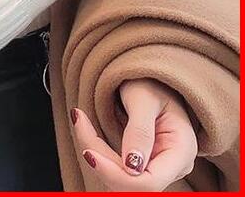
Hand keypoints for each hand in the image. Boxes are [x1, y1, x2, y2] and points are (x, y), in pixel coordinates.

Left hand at [70, 77, 198, 190]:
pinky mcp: (140, 165)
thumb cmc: (150, 82)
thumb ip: (140, 131)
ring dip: (95, 153)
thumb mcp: (144, 98)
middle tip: (79, 120)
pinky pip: (114, 168)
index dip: (117, 175)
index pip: (150, 183)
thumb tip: (132, 167)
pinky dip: (96, 151)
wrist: (151, 77)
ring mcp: (156, 167)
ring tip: (80, 119)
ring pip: (119, 178)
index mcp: (181, 151)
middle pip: (131, 184)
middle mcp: (171, 167)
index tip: (88, 153)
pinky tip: (85, 127)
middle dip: (101, 160)